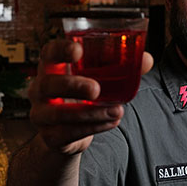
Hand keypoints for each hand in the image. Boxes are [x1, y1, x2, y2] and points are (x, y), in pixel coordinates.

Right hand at [28, 39, 153, 155]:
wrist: (66, 134)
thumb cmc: (82, 98)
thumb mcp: (98, 80)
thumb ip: (121, 68)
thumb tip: (147, 60)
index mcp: (51, 68)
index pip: (48, 53)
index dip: (60, 50)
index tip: (78, 50)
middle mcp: (39, 89)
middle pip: (47, 84)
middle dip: (72, 86)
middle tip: (96, 89)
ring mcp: (41, 114)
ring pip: (59, 114)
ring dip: (90, 113)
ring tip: (116, 111)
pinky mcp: (49, 136)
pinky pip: (67, 133)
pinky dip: (92, 128)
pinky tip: (110, 122)